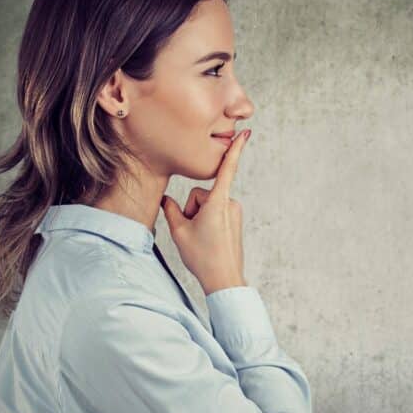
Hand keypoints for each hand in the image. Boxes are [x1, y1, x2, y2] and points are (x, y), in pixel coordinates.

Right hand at [160, 129, 250, 293]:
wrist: (224, 279)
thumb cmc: (203, 257)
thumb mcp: (179, 232)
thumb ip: (170, 210)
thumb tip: (166, 199)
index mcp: (217, 202)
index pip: (227, 169)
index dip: (235, 149)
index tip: (246, 132)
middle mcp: (229, 203)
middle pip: (200, 195)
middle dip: (192, 209)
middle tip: (193, 232)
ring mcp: (234, 212)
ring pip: (207, 204)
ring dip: (199, 216)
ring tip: (201, 238)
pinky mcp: (235, 219)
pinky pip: (215, 212)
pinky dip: (208, 221)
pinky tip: (208, 239)